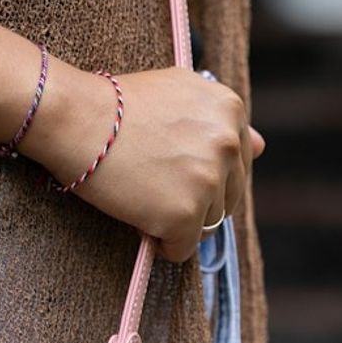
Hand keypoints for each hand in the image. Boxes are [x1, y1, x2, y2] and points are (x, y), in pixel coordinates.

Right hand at [24, 65, 264, 261]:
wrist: (78, 120)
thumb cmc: (115, 105)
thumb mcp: (178, 94)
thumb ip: (220, 120)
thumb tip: (263, 145)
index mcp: (230, 110)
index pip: (237, 163)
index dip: (202, 174)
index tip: (174, 174)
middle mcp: (228, 144)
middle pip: (226, 197)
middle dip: (195, 201)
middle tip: (154, 192)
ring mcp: (208, 181)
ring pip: (206, 225)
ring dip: (179, 222)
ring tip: (145, 204)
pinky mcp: (184, 214)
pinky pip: (183, 248)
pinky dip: (164, 245)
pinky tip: (141, 225)